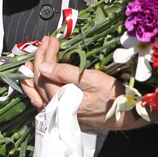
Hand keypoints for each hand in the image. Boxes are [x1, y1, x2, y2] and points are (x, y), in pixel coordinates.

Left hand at [19, 36, 149, 131]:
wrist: (129, 115)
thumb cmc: (115, 98)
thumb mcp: (92, 79)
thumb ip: (66, 73)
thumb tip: (43, 67)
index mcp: (63, 101)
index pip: (45, 74)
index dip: (46, 55)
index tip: (51, 41)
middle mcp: (59, 111)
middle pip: (40, 83)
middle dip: (40, 60)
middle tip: (44, 44)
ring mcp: (61, 115)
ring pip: (38, 96)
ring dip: (31, 79)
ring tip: (28, 64)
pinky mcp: (66, 115)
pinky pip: (45, 104)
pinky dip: (37, 93)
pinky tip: (35, 86)